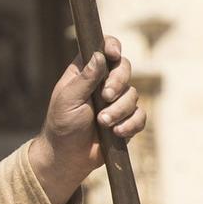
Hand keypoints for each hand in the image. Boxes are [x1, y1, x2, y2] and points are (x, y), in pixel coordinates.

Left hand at [28, 35, 145, 203]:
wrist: (68, 157)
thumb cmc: (61, 125)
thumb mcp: (68, 99)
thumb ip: (85, 78)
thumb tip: (99, 55)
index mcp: (85, 72)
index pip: (103, 49)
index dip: (112, 47)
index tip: (113, 54)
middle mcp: (103, 83)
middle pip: (124, 67)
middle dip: (118, 82)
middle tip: (105, 97)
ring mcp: (116, 101)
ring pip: (133, 94)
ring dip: (118, 110)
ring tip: (102, 123)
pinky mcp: (127, 119)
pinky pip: (140, 115)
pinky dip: (130, 124)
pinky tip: (116, 132)